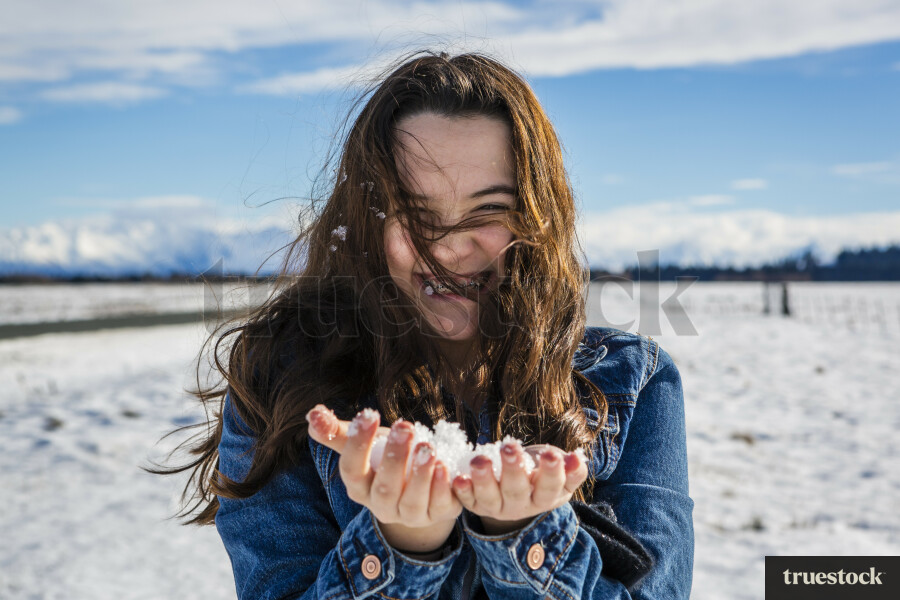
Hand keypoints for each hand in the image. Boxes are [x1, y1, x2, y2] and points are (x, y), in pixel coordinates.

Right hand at [305, 405, 461, 552]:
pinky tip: (443, 465)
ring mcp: (410, 515)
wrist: (424, 487)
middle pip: (384, 487)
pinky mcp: (437, 514)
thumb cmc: (389, 460)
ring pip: (412, 500)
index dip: (358, 443)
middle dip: (394, 457)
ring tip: (427, 446)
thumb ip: (340, 431)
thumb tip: (313, 413)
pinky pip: (438, 505)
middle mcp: (381, 506)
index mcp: (359, 487)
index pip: (351, 469)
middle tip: (405, 427)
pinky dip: (440, 486)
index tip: (369, 414)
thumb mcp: (368, 444)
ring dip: (419, 474)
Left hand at [452, 441, 587, 534]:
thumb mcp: (561, 472)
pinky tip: (458, 477)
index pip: (550, 487)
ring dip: (483, 479)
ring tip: (480, 459)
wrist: (517, 490)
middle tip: (510, 447)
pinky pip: (467, 500)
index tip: (551, 454)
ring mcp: (496, 507)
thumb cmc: (541, 472)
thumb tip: (577, 459)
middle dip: (513, 469)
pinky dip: (462, 490)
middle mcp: (520, 506)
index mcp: (545, 497)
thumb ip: (572, 469)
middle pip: (517, 490)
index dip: (551, 472)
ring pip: (489, 497)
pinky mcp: (475, 505)